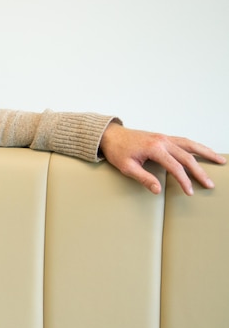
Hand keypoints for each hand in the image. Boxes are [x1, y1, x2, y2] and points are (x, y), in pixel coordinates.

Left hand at [99, 122, 225, 194]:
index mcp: (154, 148)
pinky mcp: (163, 137)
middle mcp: (162, 141)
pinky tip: (204, 151)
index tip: (190, 191)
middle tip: (210, 184)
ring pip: (190, 145)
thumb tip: (157, 190)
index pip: (175, 167)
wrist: (110, 135)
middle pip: (187, 156)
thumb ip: (143, 178)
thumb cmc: (117, 150)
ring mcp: (164, 137)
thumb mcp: (126, 167)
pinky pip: (184, 141)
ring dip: (206, 152)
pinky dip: (196, 146)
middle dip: (199, 171)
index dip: (184, 180)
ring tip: (220, 160)